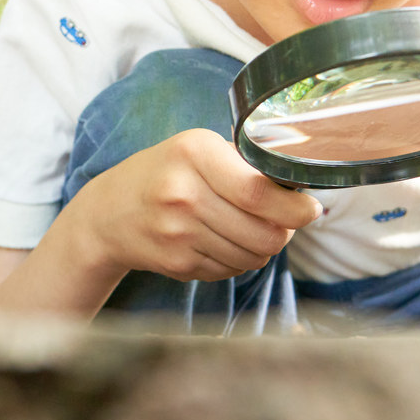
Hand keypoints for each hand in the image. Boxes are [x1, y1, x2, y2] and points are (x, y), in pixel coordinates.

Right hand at [71, 129, 321, 281]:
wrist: (109, 213)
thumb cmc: (165, 173)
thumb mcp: (196, 149)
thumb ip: (243, 165)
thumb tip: (299, 191)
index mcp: (193, 153)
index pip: (258, 192)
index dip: (295, 209)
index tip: (310, 210)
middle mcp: (183, 193)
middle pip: (263, 232)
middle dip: (285, 232)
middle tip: (284, 222)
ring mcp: (177, 233)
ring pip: (252, 256)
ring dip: (262, 248)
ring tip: (249, 230)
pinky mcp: (176, 264)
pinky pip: (230, 270)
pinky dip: (236, 260)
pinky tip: (220, 242)